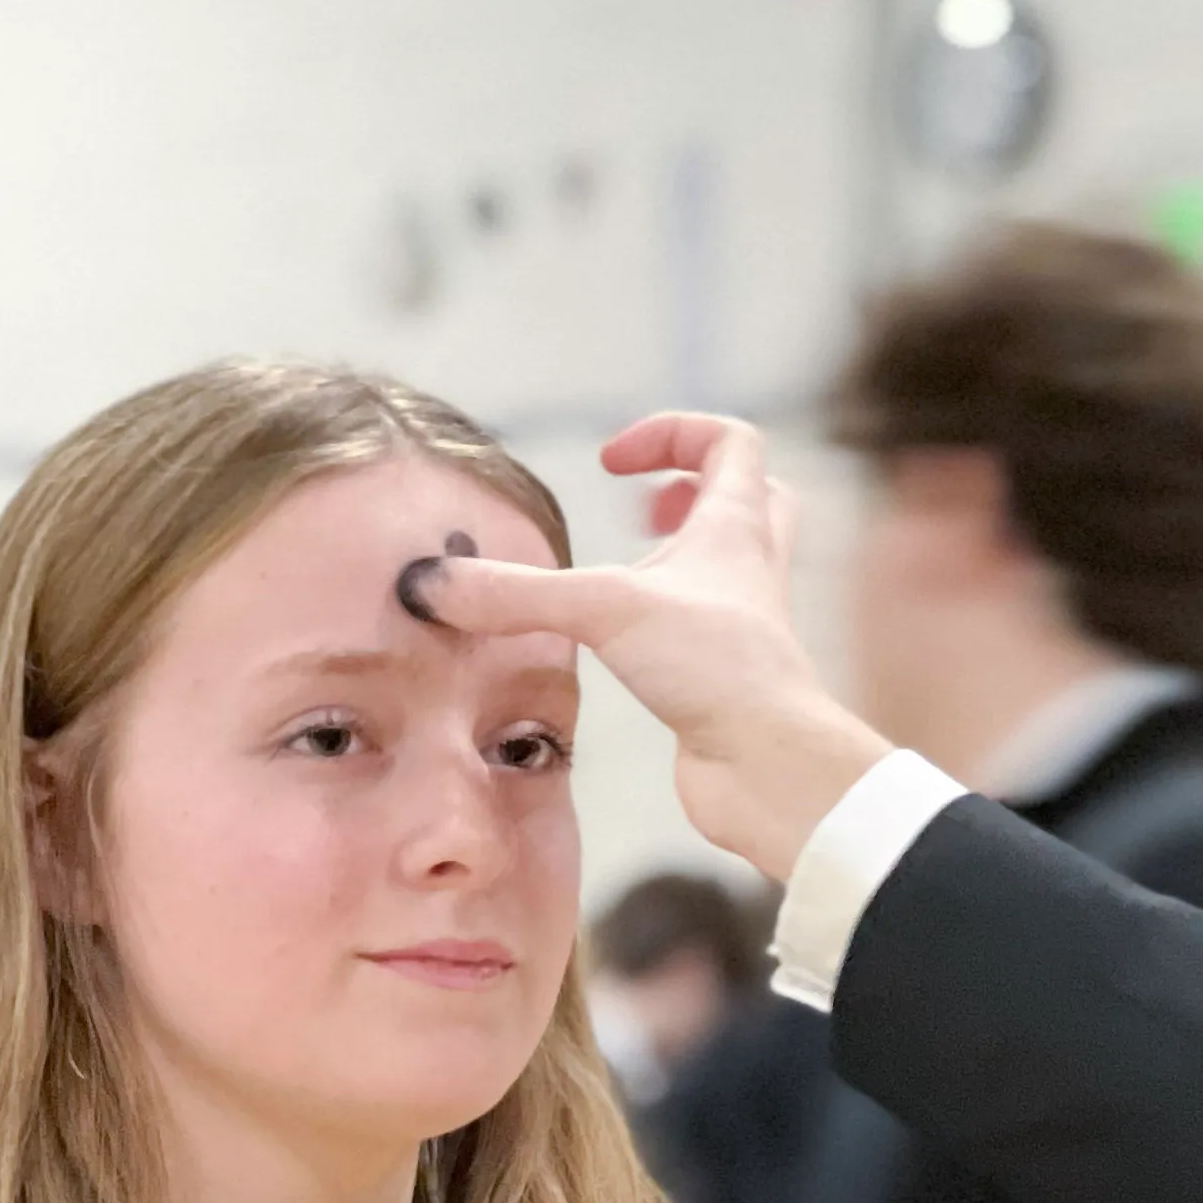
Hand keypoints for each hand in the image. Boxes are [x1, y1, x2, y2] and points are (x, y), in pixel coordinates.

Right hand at [415, 413, 890, 879]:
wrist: (771, 768)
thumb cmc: (717, 670)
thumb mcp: (604, 610)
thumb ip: (516, 594)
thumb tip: (431, 585)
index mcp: (737, 530)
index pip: (731, 444)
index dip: (673, 434)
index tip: (611, 463)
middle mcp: (751, 572)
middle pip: (752, 501)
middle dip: (697, 491)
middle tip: (645, 512)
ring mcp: (745, 629)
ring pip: (731, 568)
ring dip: (684, 557)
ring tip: (628, 571)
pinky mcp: (730, 681)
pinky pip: (706, 630)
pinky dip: (669, 621)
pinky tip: (627, 643)